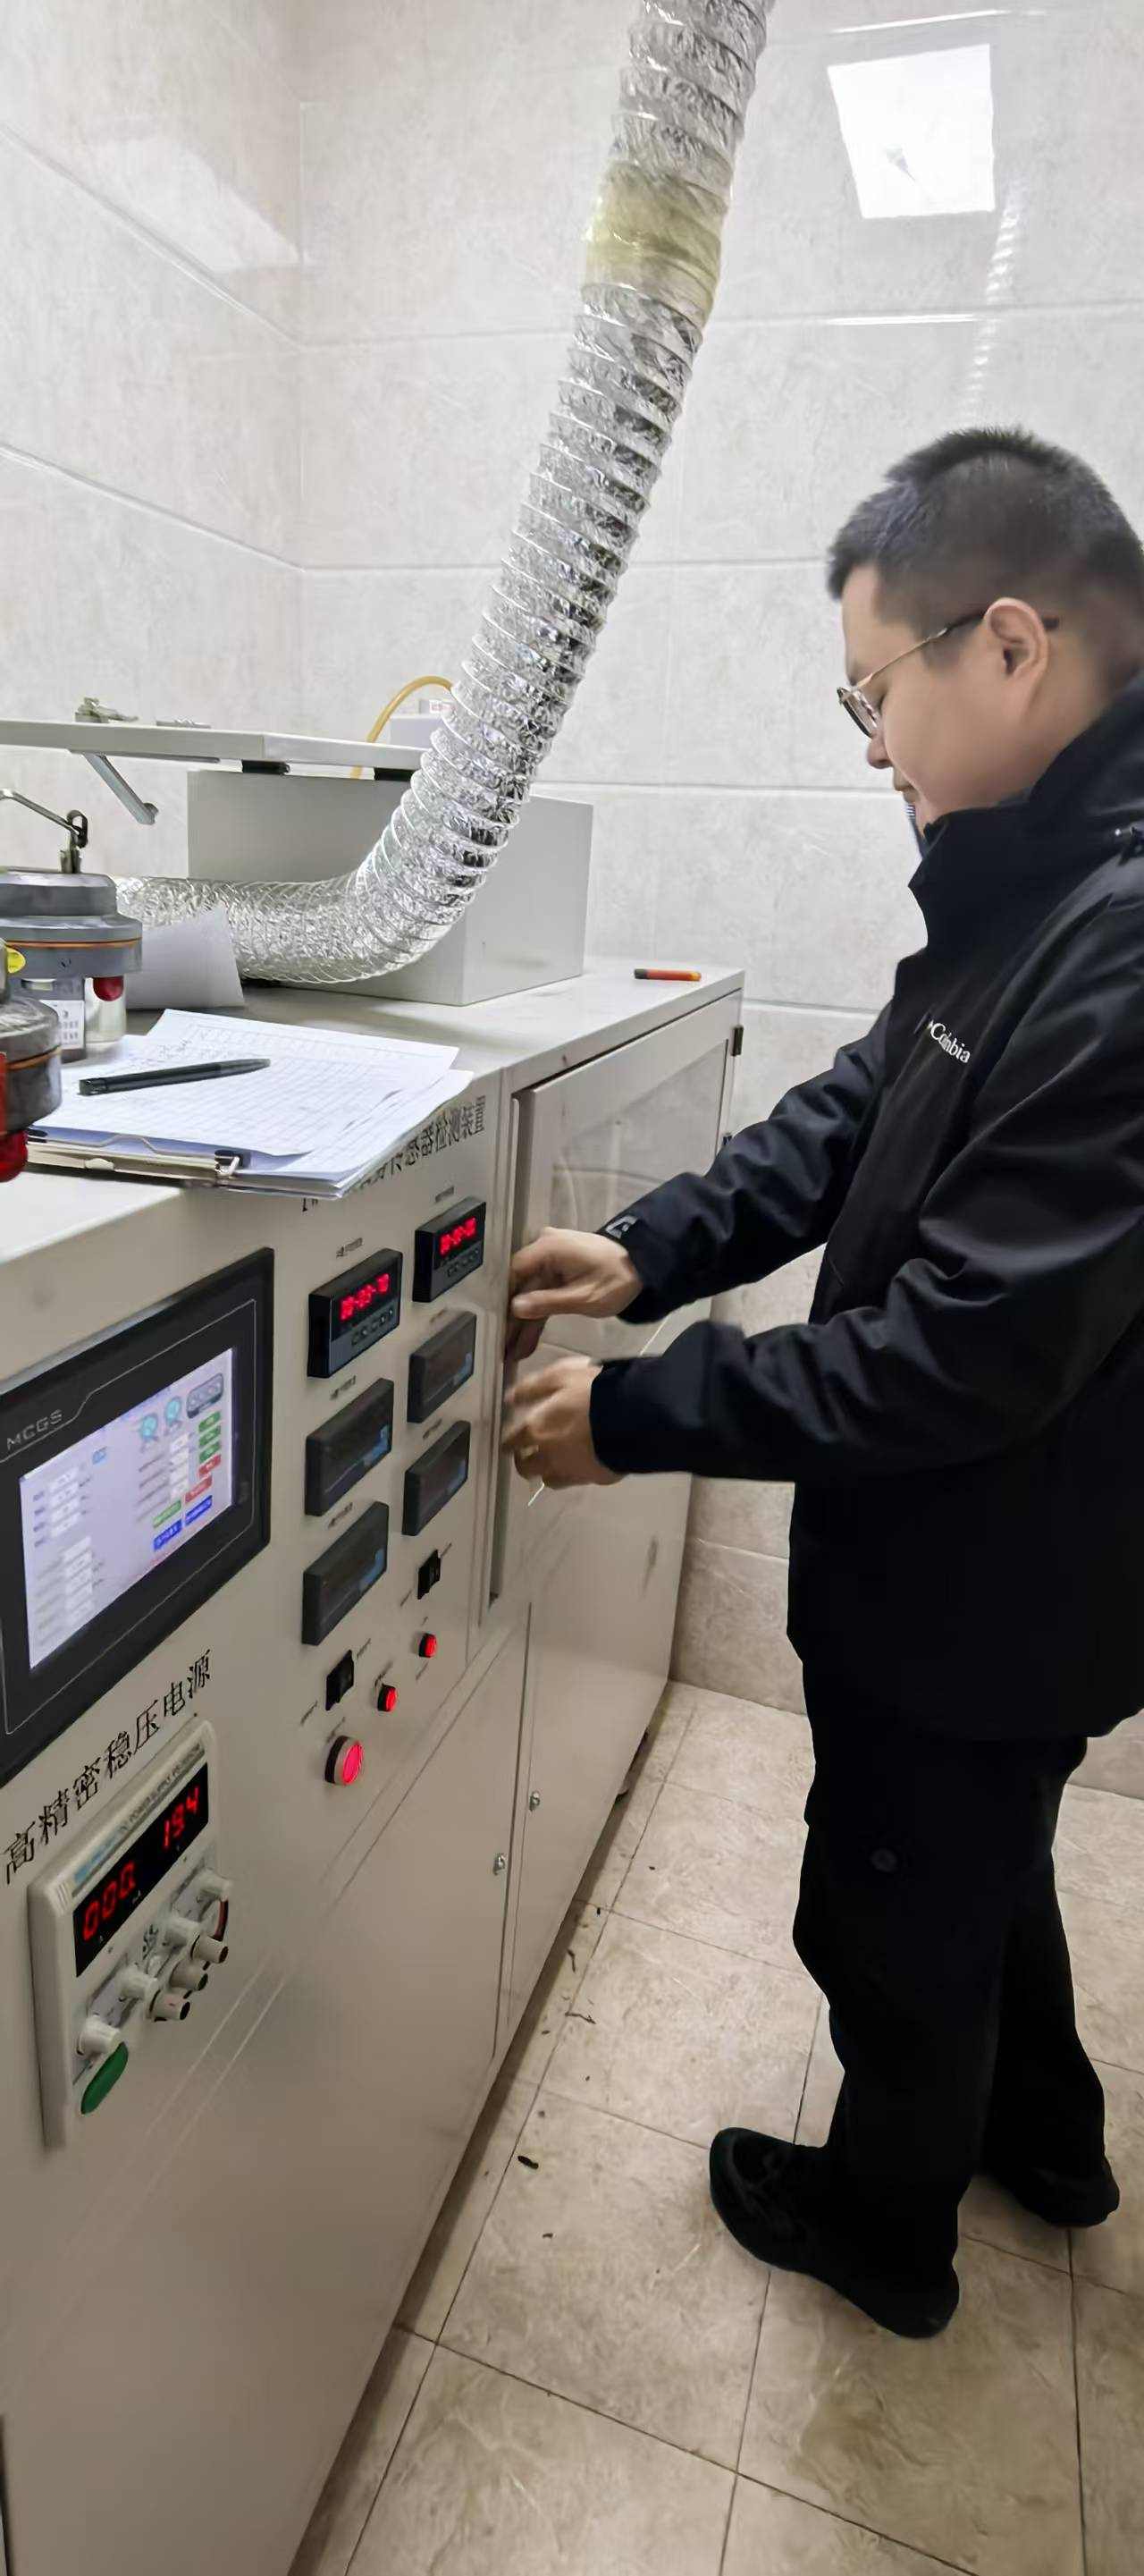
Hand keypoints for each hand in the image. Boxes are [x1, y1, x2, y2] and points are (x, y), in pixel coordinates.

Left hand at [501, 1356, 620, 1490]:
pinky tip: (581, 1461)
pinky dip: (574, 1472)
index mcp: (537, 1429)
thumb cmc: (595, 1390)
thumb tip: (509, 1399)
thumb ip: (532, 1388)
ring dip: (547, 1470)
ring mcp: (572, 1471)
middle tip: (528, 1452)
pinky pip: (577, 1480)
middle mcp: (549, 1455)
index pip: (511, 1441)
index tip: (508, 1441)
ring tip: (555, 1460)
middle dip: (524, 1460)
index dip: (508, 1441)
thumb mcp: (561, 1375)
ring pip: (549, 1479)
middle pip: (527, 1467)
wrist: (635, 1416)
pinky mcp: (595, 1478)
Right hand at [506, 1227, 639, 1361]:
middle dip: (513, 1319)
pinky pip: (543, 1293)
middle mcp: (544, 1249)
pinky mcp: (560, 1271)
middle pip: (521, 1286)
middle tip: (502, 1347)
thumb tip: (514, 1308)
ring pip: (532, 1294)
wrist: (645, 1268)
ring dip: (525, 1323)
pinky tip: (527, 1343)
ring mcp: (552, 1260)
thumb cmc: (616, 1280)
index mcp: (548, 1248)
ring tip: (512, 1353)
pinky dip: (539, 1315)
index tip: (496, 1326)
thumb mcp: (583, 1297)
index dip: (503, 1301)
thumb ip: (547, 1303)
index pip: (514, 1273)